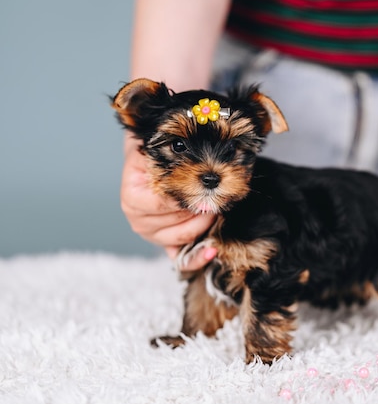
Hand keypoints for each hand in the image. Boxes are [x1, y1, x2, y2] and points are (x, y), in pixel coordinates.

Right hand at [121, 136, 216, 270]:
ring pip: (183, 238)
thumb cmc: (155, 153)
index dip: (186, 196)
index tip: (205, 187)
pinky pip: (181, 259)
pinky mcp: (167, 245)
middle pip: (176, 222)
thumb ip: (160, 151)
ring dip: (203, 224)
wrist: (151, 161)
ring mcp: (153, 235)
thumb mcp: (152, 146)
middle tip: (217, 195)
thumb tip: (181, 154)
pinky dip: (197, 258)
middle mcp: (138, 221)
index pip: (163, 204)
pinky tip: (211, 251)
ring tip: (216, 208)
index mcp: (132, 198)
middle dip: (200, 208)